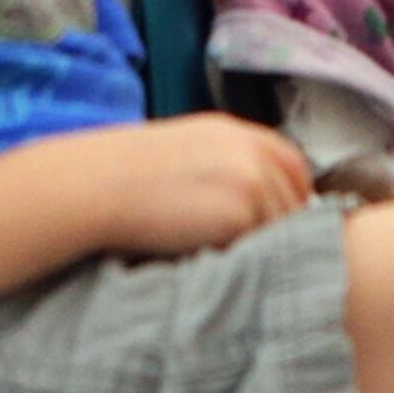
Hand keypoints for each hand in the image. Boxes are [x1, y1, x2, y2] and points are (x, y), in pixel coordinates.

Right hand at [91, 112, 313, 258]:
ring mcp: (251, 181)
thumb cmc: (125, 175)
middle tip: (257, 250)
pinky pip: (261, 245)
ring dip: (263, 243)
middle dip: (280, 224)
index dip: (295, 192)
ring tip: (230, 257)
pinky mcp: (242, 213)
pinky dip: (246, 256)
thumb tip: (250, 200)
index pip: (292, 162)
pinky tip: (219, 259)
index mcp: (235, 133)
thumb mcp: (185, 151)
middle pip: (293, 197)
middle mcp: (250, 151)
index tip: (288, 218)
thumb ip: (225, 165)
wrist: (99, 185)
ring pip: (280, 225)